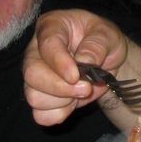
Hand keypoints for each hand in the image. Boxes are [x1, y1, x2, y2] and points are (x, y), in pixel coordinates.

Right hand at [23, 9, 128, 125]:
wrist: (106, 59)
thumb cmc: (102, 40)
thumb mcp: (107, 34)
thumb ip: (96, 45)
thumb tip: (84, 62)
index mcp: (51, 27)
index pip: (47, 45)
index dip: (60, 63)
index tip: (75, 76)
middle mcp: (36, 51)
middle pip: (33, 75)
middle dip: (61, 88)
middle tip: (86, 88)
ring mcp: (35, 76)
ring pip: (34, 97)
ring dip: (62, 101)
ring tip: (82, 91)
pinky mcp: (41, 97)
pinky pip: (40, 114)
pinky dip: (59, 114)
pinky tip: (72, 102)